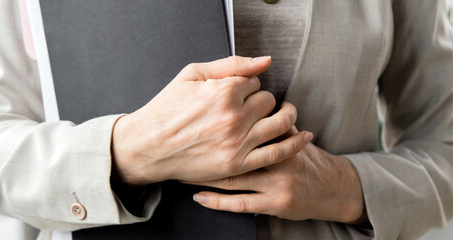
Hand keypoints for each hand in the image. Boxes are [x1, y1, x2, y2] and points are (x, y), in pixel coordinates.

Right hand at [111, 56, 311, 185]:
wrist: (148, 146)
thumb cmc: (167, 108)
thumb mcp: (192, 74)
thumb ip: (231, 65)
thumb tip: (265, 61)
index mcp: (223, 92)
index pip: (255, 82)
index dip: (248, 86)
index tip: (237, 93)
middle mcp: (233, 117)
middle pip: (268, 101)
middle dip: (261, 101)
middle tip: (248, 107)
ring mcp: (237, 143)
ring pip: (278, 122)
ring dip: (285, 115)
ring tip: (284, 113)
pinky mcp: (238, 165)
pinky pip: (276, 152)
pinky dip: (294, 143)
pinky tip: (304, 136)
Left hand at [184, 128, 367, 223]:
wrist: (333, 189)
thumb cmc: (308, 159)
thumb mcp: (296, 134)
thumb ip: (274, 119)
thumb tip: (250, 95)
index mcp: (283, 136)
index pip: (251, 123)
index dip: (222, 120)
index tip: (196, 117)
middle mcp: (281, 158)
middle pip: (238, 148)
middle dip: (207, 146)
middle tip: (179, 144)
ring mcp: (277, 183)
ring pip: (235, 177)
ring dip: (204, 175)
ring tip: (181, 172)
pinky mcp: (273, 204)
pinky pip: (240, 203)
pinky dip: (216, 201)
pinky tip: (197, 196)